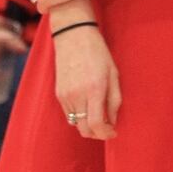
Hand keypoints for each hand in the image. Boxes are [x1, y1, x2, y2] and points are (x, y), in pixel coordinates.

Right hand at [52, 23, 119, 139]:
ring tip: (100, 114)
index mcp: (94, 89)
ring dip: (88, 124)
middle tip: (108, 128)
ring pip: (76, 123)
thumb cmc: (99, 54)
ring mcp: (65, 96)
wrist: (74, 38)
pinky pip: (69, 114)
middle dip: (96, 133)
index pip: (95, 123)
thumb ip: (114, 100)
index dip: (105, 133)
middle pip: (83, 129)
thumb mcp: (114, 74)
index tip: (113, 133)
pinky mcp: (58, 94)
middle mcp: (77, 95)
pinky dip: (79, 115)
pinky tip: (88, 105)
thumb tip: (113, 121)